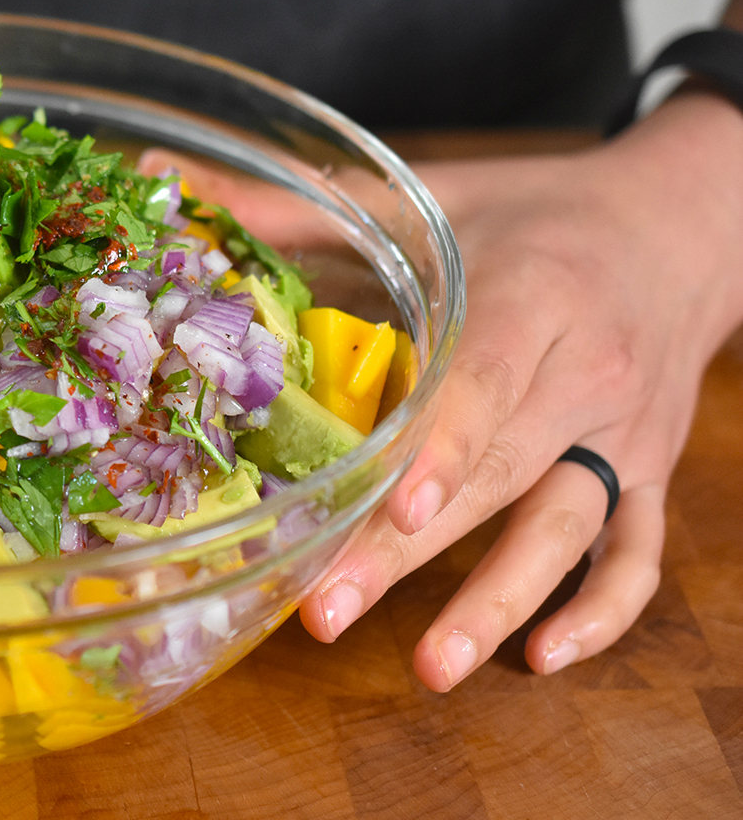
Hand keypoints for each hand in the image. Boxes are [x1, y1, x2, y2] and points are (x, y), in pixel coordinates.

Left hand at [295, 91, 742, 688]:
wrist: (681, 222)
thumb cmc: (535, 212)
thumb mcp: (430, 196)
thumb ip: (302, 205)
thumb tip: (170, 186)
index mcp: (534, 293)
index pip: (486, 380)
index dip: (442, 447)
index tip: (388, 509)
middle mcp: (587, 369)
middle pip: (503, 471)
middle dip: (414, 550)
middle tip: (327, 611)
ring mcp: (627, 430)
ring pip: (572, 525)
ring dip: (502, 601)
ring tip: (431, 666)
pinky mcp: (651, 469)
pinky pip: (640, 550)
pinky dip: (601, 611)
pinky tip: (541, 658)